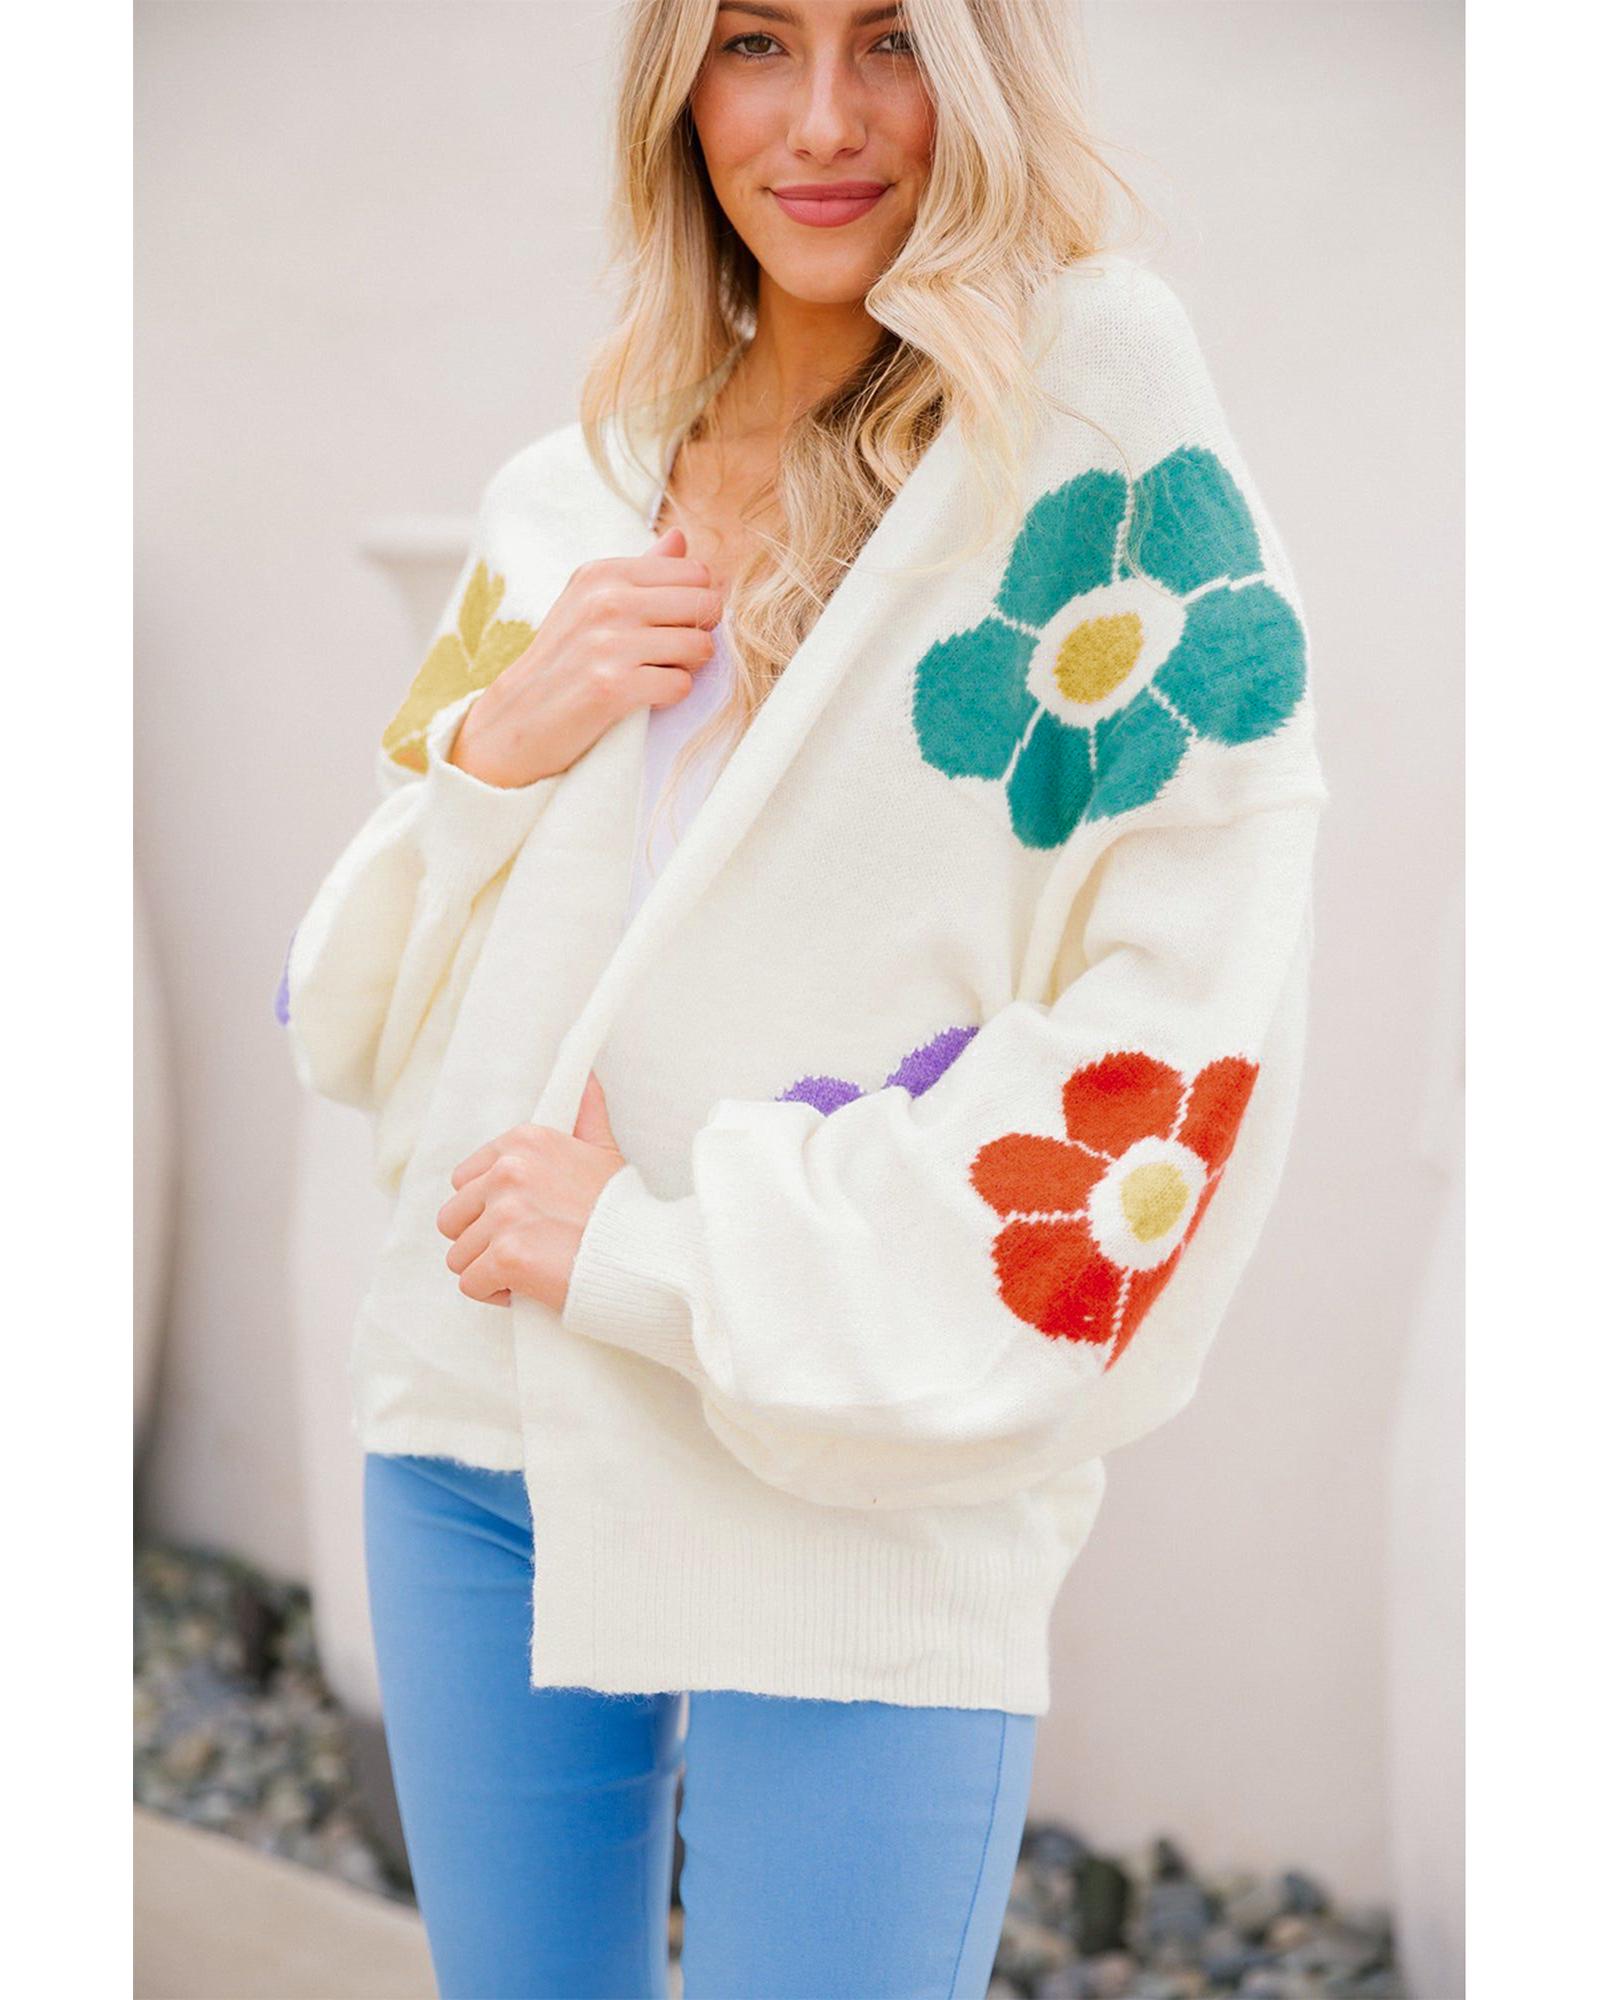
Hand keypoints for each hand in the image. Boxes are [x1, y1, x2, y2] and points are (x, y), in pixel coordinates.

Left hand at [437, 1071, 626, 1311]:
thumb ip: (587, 1114)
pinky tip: (529, 1287)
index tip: (523, 1220)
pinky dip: (495, 1294)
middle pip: (454, 1219)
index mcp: (524, 1142)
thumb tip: (588, 1077)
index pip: (463, 1180)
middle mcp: (508, 1171)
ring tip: (532, 1268)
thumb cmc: (624, 1211)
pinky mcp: (507, 1256)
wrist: (645, 1258)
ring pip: (459, 1256)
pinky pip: (471, 1284)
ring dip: (489, 1270)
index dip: (488, 1208)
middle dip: (482, 1241)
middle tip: (526, 1248)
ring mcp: (506, 1213)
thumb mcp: (605, 1151)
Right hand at [448, 526, 723, 787]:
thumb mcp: (590, 602)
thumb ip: (642, 571)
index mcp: (603, 573)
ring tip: (652, 674)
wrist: (517, 718)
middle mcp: (605, 600)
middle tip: (669, 654)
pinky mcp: (613, 686)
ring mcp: (607, 643)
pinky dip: (669, 697)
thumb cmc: (563, 660)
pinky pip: (681, 685)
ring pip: (700, 647)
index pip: (695, 573)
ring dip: (686, 669)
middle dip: (698, 634)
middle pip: (705, 605)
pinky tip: (642, 697)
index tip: (671, 625)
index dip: (696, 603)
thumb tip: (681, 538)